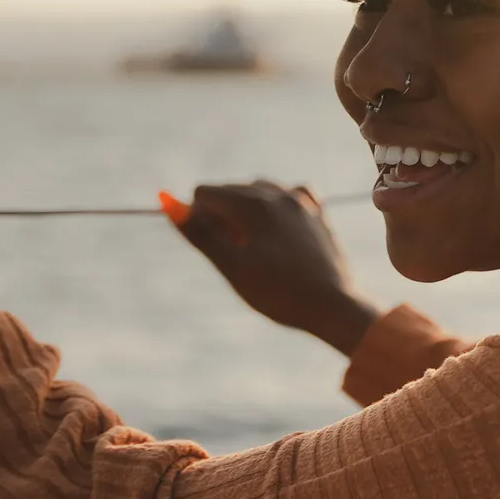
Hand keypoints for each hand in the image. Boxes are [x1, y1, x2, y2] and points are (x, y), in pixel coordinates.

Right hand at [163, 181, 379, 355]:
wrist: (334, 308)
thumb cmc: (279, 293)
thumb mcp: (232, 266)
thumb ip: (200, 234)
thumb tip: (165, 202)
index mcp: (255, 204)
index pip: (206, 193)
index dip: (199, 218)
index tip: (214, 246)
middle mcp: (280, 194)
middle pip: (230, 190)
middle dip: (222, 217)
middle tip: (235, 253)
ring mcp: (302, 201)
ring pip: (258, 191)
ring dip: (246, 212)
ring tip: (254, 248)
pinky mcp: (318, 213)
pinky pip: (287, 197)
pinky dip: (274, 209)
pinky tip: (277, 232)